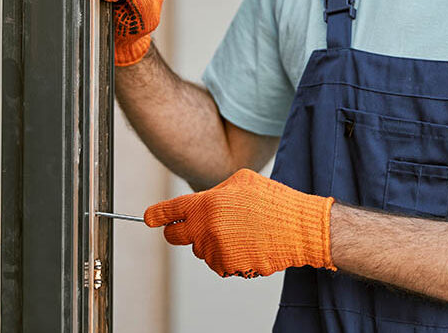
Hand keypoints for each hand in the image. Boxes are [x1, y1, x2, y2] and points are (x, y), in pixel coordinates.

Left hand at [144, 169, 335, 277]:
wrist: (299, 228)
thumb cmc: (273, 201)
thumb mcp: (241, 180)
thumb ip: (213, 192)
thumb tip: (199, 203)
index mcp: (206, 204)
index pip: (169, 211)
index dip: (156, 215)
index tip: (148, 218)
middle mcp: (206, 229)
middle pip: (175, 236)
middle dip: (180, 230)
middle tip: (197, 225)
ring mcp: (216, 250)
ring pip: (199, 249)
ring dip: (211, 241)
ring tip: (240, 230)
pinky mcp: (227, 267)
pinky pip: (217, 262)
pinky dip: (226, 255)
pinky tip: (246, 243)